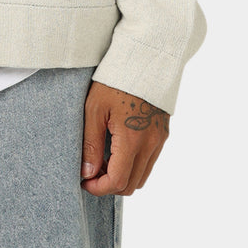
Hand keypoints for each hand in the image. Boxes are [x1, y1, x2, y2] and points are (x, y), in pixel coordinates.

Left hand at [80, 80, 169, 195]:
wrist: (143, 59)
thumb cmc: (114, 81)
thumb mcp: (94, 109)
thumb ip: (91, 143)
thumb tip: (87, 173)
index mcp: (132, 139)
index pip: (118, 181)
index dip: (99, 188)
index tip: (85, 181)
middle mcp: (150, 144)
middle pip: (131, 185)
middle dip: (110, 185)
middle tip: (92, 171)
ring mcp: (159, 140)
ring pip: (142, 176)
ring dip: (123, 176)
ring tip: (104, 160)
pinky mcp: (162, 134)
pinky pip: (150, 161)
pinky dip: (134, 165)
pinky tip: (118, 149)